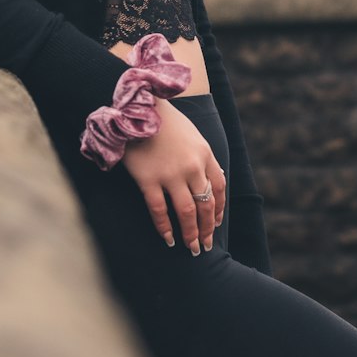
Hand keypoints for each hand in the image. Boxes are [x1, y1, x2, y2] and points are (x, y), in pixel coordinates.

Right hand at [121, 99, 226, 254]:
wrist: (137, 108)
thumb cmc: (164, 121)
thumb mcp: (192, 135)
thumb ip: (203, 157)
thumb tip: (215, 179)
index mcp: (204, 154)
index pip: (219, 188)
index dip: (219, 209)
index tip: (216, 224)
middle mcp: (192, 166)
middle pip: (205, 205)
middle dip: (207, 228)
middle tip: (205, 246)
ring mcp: (170, 174)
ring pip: (187, 212)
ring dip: (191, 234)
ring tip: (192, 249)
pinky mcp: (148, 179)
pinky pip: (160, 210)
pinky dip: (165, 228)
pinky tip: (168, 239)